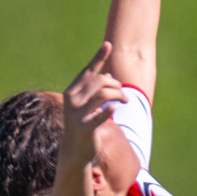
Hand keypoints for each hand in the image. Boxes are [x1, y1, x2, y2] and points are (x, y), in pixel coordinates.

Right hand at [61, 43, 126, 167]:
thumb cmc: (82, 124)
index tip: (108, 45)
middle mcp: (72, 100)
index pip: (88, 71)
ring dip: (119, 95)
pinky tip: (113, 109)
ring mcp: (77, 114)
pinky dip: (108, 110)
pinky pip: (99, 115)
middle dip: (116, 85)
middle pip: (100, 82)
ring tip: (124, 101)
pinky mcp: (85, 127)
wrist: (74, 150)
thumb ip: (95, 90)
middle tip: (123, 95)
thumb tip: (108, 76)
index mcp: (71, 91)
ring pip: (104, 94)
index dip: (99, 57)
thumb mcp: (87, 105)